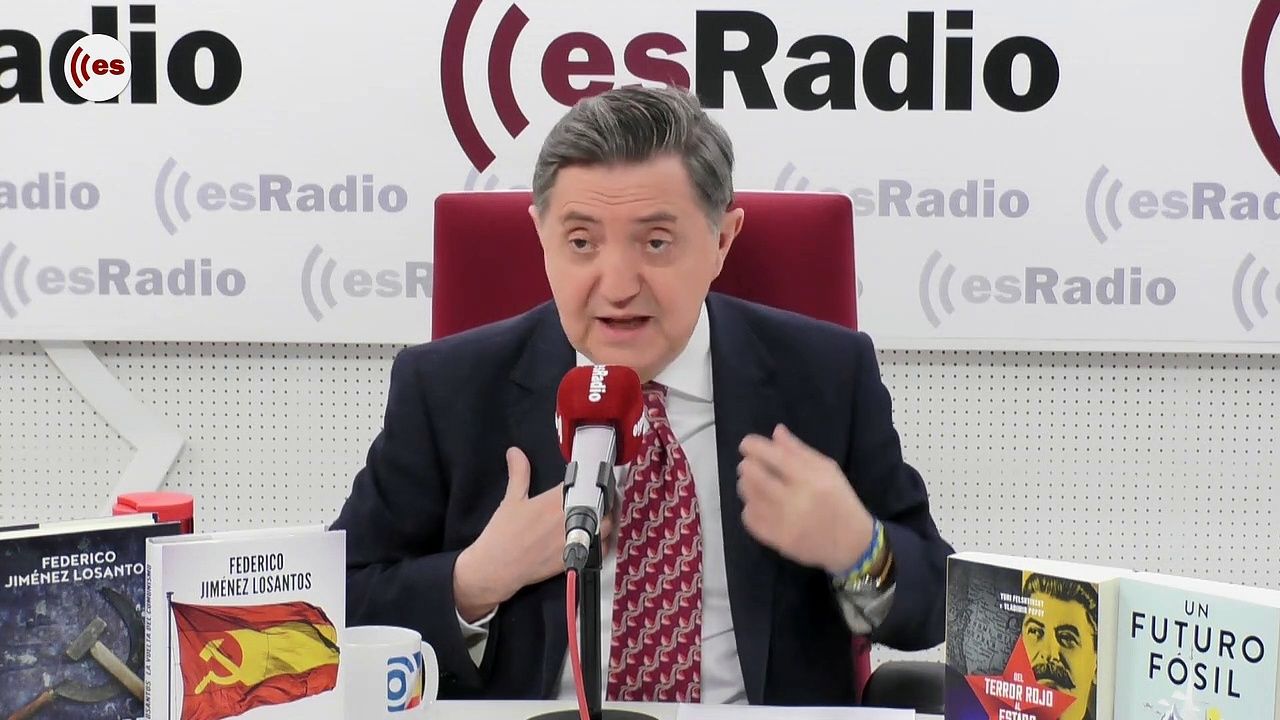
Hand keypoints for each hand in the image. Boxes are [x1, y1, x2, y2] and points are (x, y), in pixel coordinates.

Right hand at [453, 448, 613, 621]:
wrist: (497, 568)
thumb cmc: (503, 535)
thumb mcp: (511, 499)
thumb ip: (519, 473)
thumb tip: (515, 452)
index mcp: (556, 501)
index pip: (584, 484)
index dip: (590, 482)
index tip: (591, 483)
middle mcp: (569, 519)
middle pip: (601, 505)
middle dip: (603, 501)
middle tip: (600, 500)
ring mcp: (574, 539)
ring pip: (606, 527)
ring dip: (607, 521)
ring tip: (601, 519)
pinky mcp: (574, 557)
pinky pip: (599, 550)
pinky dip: (602, 544)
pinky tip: (597, 541)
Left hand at [737, 424, 874, 575]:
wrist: (852, 543)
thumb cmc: (839, 500)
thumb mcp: (828, 470)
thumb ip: (800, 450)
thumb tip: (776, 431)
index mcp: (812, 479)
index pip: (776, 457)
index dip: (755, 447)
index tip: (746, 444)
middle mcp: (796, 500)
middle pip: (756, 477)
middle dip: (746, 466)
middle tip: (748, 465)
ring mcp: (785, 523)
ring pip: (750, 497)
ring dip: (746, 485)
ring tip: (752, 482)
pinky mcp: (778, 540)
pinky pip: (750, 520)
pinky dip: (749, 508)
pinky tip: (758, 504)